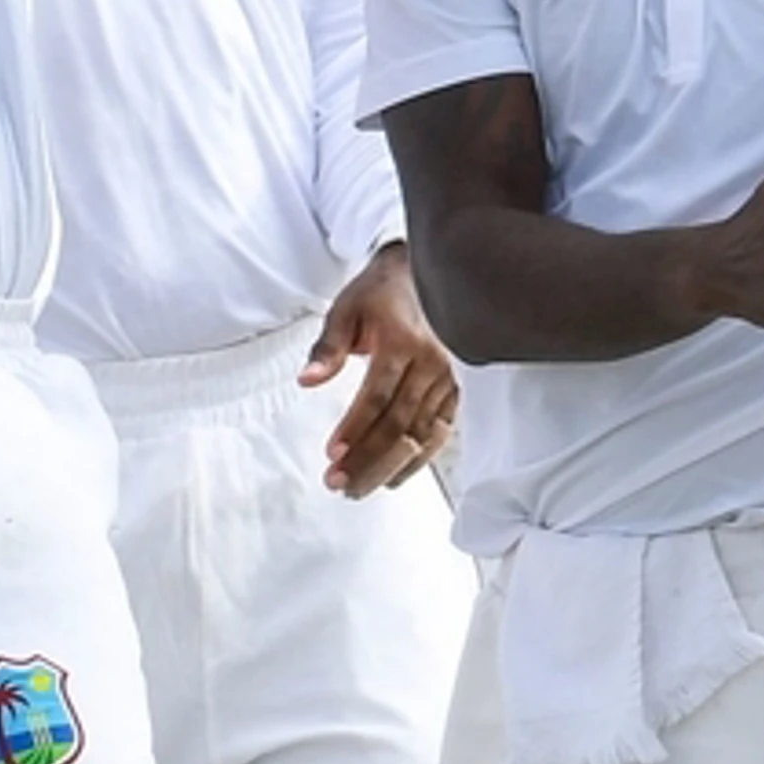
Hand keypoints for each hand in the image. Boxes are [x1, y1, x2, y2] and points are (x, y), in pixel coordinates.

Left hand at [304, 242, 456, 497]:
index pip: (378, 396)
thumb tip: (307, 380)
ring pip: (421, 435)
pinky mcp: (456, 390)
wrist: (421, 274)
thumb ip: (327, 348)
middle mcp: (431, 362)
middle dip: (368, 459)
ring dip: (389, 467)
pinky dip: (419, 460)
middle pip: (400, 423)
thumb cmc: (379, 293)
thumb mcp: (345, 311)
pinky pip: (440, 433)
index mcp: (402, 341)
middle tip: (338, 483)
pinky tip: (394, 478)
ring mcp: (448, 378)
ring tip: (358, 488)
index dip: (355, 429)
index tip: (332, 455)